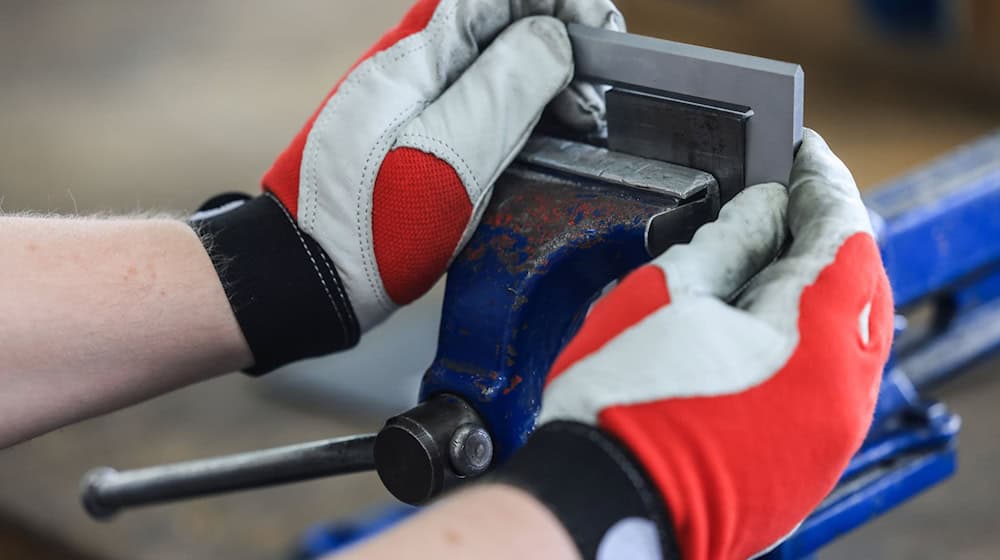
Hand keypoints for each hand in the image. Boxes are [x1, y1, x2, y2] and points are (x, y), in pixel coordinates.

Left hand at [194, 0, 624, 372]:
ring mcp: (413, 97)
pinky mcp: (416, 131)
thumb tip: (553, 35)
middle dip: (561, 48)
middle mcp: (415, 63)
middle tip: (590, 106)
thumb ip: (505, 88)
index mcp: (420, 53)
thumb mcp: (449, 155)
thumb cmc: (370, 225)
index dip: (561, 4)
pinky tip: (539, 143)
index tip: (598, 44)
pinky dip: (520, 113)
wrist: (310, 275)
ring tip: (577, 126)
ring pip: (496, 61)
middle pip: (503, 22)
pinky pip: (480, 101)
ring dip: (545, 83)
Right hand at [500, 129, 892, 558]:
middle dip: (826, 231)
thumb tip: (763, 207)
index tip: (799, 151)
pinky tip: (768, 315)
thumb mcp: (666, 294)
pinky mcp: (809, 457)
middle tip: (786, 194)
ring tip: (773, 247)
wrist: (604, 502)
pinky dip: (811, 333)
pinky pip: (831, 375)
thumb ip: (728, 240)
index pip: (842, 233)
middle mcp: (844, 388)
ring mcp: (832, 429)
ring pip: (849, 331)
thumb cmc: (623, 402)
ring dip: (821, 283)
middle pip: (859, 283)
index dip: (822, 182)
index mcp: (815, 337)